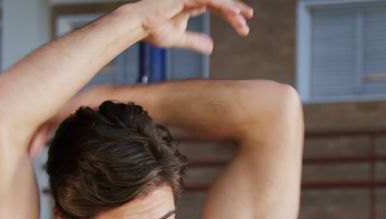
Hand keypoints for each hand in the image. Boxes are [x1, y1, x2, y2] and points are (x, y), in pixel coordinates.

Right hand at [130, 0, 252, 53]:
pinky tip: (234, 15)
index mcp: (190, 4)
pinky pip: (209, 1)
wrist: (136, 25)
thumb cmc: (152, 30)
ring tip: (244, 21)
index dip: (230, 14)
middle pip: (220, 1)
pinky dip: (223, 8)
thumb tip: (211, 47)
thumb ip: (194, 41)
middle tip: (249, 19)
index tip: (243, 25)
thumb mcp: (178, 38)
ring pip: (217, 0)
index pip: (216, 6)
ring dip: (232, 10)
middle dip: (235, 10)